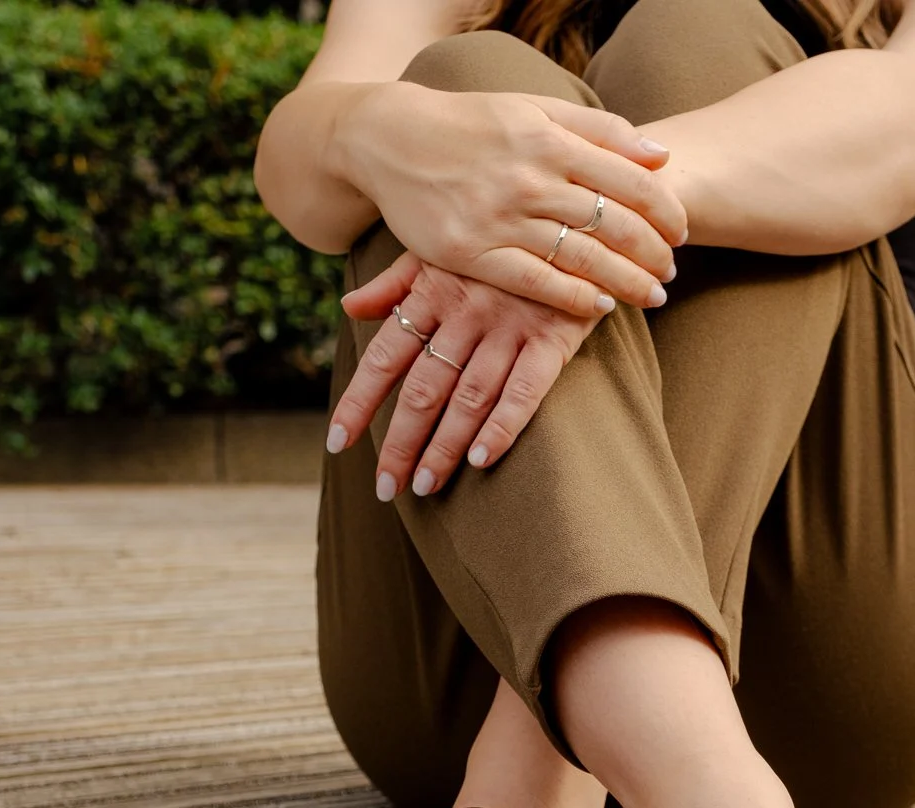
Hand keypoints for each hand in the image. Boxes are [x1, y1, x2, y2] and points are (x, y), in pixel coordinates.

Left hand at [331, 251, 597, 498]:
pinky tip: (481, 459)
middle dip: (400, 442)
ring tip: (425, 486)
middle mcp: (466, 311)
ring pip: (468, 396)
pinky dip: (503, 426)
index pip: (384, 357)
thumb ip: (395, 282)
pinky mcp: (554, 337)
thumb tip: (349, 308)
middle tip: (384, 486)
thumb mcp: (441, 247)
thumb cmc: (499, 235)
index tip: (338, 442)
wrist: (576, 213)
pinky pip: (525, 389)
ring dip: (444, 446)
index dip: (359, 401)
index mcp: (432, 291)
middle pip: (423, 388)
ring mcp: (510, 325)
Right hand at [339, 83, 684, 317]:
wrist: (390, 139)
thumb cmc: (471, 125)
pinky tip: (601, 307)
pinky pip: (538, 282)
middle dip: (653, 253)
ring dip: (627, 282)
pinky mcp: (473, 252)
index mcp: (550, 139)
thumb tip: (662, 156)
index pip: (631, 179)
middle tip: (671, 271)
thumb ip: (600, 131)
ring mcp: (500, 217)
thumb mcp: (534, 110)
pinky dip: (576, 298)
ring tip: (651, 295)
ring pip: (583, 257)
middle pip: (615, 223)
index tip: (681, 231)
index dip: (665, 210)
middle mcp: (530, 178)